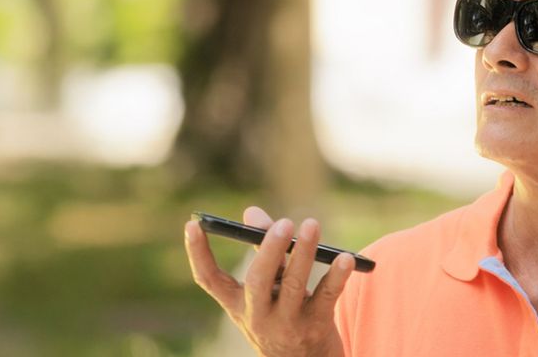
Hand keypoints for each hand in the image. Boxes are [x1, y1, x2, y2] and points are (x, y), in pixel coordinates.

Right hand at [184, 206, 353, 356]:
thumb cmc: (279, 314)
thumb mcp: (264, 289)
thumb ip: (262, 250)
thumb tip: (252, 213)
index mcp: (235, 303)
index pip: (208, 278)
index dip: (197, 252)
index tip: (192, 224)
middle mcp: (256, 315)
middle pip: (257, 281)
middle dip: (270, 251)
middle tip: (283, 223)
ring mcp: (286, 323)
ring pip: (293, 285)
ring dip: (304, 253)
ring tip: (311, 225)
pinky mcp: (316, 325)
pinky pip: (326, 297)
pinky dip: (336, 276)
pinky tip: (345, 258)